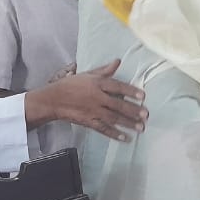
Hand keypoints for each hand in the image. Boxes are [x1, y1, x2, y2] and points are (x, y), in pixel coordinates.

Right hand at [31, 59, 146, 141]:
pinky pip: (103, 128)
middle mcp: (96, 97)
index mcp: (97, 84)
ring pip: (113, 118)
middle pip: (118, 104)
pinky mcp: (89, 122)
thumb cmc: (71, 85)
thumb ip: (104, 70)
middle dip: (133, 110)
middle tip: (146, 115)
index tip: (143, 96)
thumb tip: (118, 61)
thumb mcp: (87, 74)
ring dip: (128, 123)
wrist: (53, 100)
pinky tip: (125, 138)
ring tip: (141, 127)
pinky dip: (114, 134)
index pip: (117, 87)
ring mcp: (93, 111)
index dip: (131, 91)